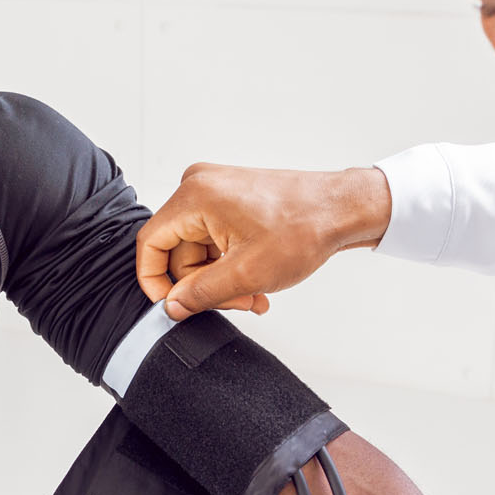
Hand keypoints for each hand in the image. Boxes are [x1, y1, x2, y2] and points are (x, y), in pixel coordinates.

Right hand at [136, 164, 391, 319]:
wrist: (342, 209)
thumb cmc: (304, 227)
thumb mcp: (246, 273)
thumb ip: (201, 293)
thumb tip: (172, 307)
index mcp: (195, 197)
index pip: (151, 244)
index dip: (156, 282)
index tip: (173, 307)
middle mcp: (200, 187)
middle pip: (179, 251)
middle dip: (205, 285)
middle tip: (238, 302)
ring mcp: (216, 192)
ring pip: (200, 251)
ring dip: (223, 279)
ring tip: (254, 295)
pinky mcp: (231, 200)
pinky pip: (216, 240)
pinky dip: (232, 264)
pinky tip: (257, 282)